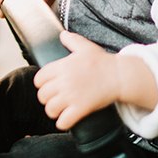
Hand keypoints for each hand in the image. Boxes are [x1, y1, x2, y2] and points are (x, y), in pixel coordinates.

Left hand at [33, 31, 157, 129]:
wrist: (119, 76)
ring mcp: (72, 96)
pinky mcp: (81, 109)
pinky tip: (66, 119)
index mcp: (62, 66)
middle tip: (54, 98)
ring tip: (59, 109)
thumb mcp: (85, 47)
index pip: (38, 79)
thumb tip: (62, 35)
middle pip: (42, 96)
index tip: (47, 85)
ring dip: (53, 111)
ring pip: (50, 109)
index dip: (41, 84)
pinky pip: (63, 122)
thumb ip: (71, 40)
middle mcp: (64, 81)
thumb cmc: (103, 62)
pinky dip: (63, 123)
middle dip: (46, 98)